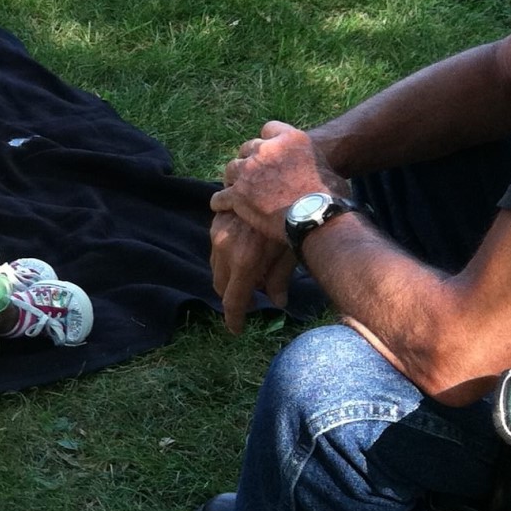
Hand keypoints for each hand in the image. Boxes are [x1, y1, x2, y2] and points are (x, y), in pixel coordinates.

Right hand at [211, 210, 296, 334]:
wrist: (283, 181)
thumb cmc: (295, 219)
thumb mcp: (290, 253)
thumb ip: (279, 280)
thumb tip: (279, 302)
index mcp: (244, 261)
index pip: (233, 301)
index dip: (234, 319)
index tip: (237, 328)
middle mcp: (225, 248)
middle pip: (221, 286)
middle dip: (233, 297)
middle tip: (251, 300)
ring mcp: (217, 232)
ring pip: (216, 267)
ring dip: (229, 277)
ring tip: (250, 275)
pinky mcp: (216, 220)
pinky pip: (216, 249)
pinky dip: (226, 258)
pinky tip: (244, 254)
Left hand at [214, 121, 345, 239]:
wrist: (318, 217)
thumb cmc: (330, 196)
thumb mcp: (322, 164)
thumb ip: (305, 157)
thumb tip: (308, 163)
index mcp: (289, 138)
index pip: (268, 129)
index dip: (267, 141)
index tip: (268, 153)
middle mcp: (266, 149)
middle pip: (248, 147)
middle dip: (249, 160)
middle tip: (251, 174)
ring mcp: (249, 170)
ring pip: (232, 168)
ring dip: (234, 178)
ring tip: (235, 189)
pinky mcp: (238, 192)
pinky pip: (221, 196)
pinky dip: (221, 202)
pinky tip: (222, 207)